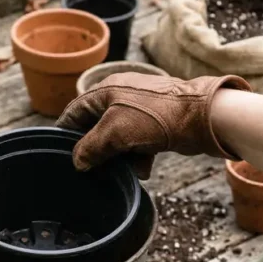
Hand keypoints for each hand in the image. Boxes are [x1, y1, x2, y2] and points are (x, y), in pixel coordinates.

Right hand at [58, 72, 251, 177]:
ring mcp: (139, 109)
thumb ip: (90, 148)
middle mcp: (120, 96)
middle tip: (93, 170)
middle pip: (95, 128)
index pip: (74, 113)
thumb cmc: (156, 117)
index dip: (65, 134)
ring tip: (124, 170)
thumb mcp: (114, 133)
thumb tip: (78, 162)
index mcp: (104, 91)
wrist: (202, 117)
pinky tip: (143, 169)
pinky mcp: (156, 122)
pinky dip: (137, 156)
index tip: (60, 154)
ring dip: (119, 157)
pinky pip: (137, 142)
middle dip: (96, 151)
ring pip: (117, 139)